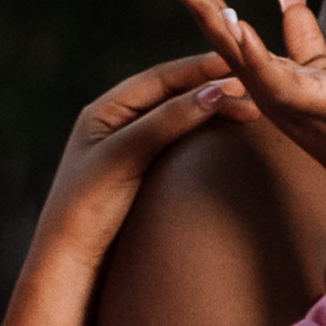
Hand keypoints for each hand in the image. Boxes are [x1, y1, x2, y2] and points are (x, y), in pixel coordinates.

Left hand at [25, 52, 241, 280]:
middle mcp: (115, 124)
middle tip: (255, 91)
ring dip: (212, 111)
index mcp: (103, 111)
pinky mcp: (141, 173)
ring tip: (250, 113)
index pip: (160, 78)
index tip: (238, 64)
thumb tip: (215, 91)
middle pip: (171, 95)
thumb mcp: (125, 156)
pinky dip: (204, 134)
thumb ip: (167, 122)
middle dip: (212, 88)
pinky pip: (177, 142)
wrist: (70, 261)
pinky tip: (226, 138)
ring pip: (177, 117)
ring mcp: (128, 148)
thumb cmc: (87, 207)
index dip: (199, 69)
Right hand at [136, 0, 325, 230]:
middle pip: (212, 24)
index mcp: (262, 71)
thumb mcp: (323, 72)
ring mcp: (280, 95)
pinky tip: (233, 18)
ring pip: (230, 45)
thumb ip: (301, 36)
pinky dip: (251, 46)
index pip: (219, 18)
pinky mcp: (309, 103)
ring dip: (201, 8)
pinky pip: (271, 73)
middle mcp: (261, 83)